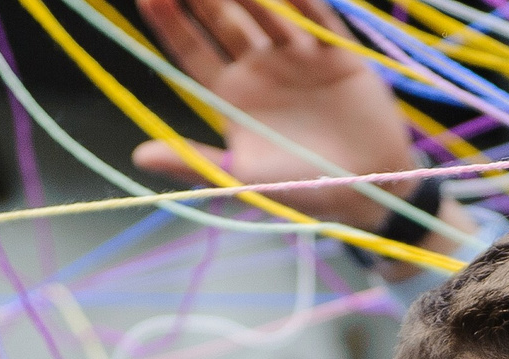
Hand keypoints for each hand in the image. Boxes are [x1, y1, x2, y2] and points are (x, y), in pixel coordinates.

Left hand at [133, 0, 422, 230]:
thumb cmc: (303, 189)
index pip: (192, 49)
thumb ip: (194, 161)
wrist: (371, 191)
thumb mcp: (243, 177)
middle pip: (223, 19)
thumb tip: (137, 157)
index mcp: (233, 96)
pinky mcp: (337, 54)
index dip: (170, 22)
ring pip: (267, 10)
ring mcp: (298, 57)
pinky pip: (319, 16)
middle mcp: (261, 70)